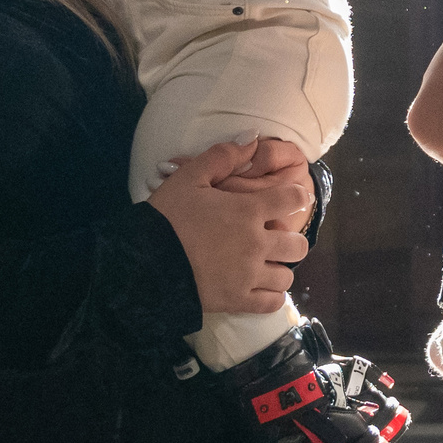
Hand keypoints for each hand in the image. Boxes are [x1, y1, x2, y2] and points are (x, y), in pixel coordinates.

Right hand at [150, 141, 314, 315]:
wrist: (143, 263)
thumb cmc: (166, 217)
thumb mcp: (189, 178)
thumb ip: (223, 156)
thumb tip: (254, 139)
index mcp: (248, 211)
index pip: (294, 199)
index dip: (296, 196)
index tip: (289, 199)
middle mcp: (256, 244)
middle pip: (299, 245)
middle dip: (290, 240)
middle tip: (273, 238)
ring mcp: (248, 276)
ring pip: (287, 275)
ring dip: (279, 268)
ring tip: (264, 264)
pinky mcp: (238, 301)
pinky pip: (273, 303)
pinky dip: (271, 296)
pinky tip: (258, 287)